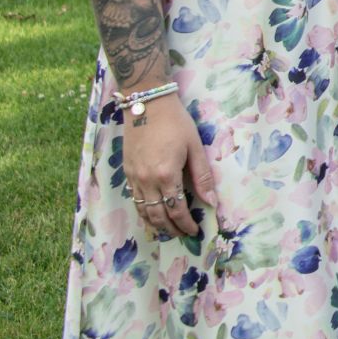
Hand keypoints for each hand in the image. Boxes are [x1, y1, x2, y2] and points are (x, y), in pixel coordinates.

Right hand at [121, 95, 217, 238]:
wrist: (146, 104)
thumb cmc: (175, 122)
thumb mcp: (194, 147)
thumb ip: (202, 176)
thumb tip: (211, 201)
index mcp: (166, 175)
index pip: (176, 210)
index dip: (186, 224)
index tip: (195, 231)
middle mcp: (146, 180)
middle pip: (157, 216)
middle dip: (171, 229)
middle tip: (183, 235)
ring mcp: (133, 177)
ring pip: (143, 211)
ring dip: (156, 224)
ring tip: (168, 231)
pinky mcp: (126, 172)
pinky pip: (134, 200)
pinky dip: (143, 212)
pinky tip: (151, 214)